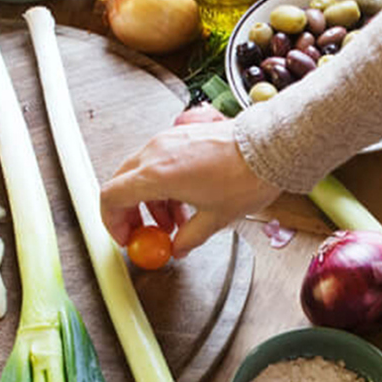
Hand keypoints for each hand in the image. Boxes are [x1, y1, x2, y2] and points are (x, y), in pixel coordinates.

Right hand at [100, 106, 281, 257]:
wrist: (271, 146)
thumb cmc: (246, 176)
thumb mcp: (215, 218)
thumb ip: (189, 237)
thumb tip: (178, 247)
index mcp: (157, 174)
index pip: (111, 196)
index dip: (112, 222)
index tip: (126, 237)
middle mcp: (156, 151)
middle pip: (123, 184)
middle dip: (130, 212)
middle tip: (145, 232)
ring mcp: (168, 139)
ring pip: (142, 173)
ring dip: (151, 200)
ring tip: (175, 221)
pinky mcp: (181, 134)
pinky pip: (159, 161)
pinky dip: (163, 183)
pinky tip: (185, 200)